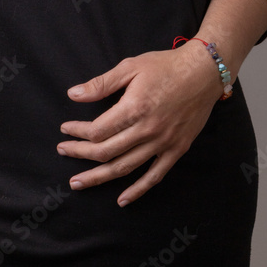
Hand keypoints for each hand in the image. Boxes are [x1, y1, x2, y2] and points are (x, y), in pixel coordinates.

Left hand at [56, 43, 222, 206]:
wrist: (203, 72)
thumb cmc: (165, 66)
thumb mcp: (130, 67)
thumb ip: (101, 83)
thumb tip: (73, 95)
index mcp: (134, 108)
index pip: (97, 130)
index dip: (77, 132)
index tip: (65, 129)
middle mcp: (147, 130)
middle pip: (106, 151)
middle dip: (81, 154)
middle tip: (63, 152)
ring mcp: (163, 143)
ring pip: (125, 168)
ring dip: (99, 178)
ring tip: (79, 182)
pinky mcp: (176, 150)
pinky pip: (155, 176)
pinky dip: (138, 190)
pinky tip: (122, 200)